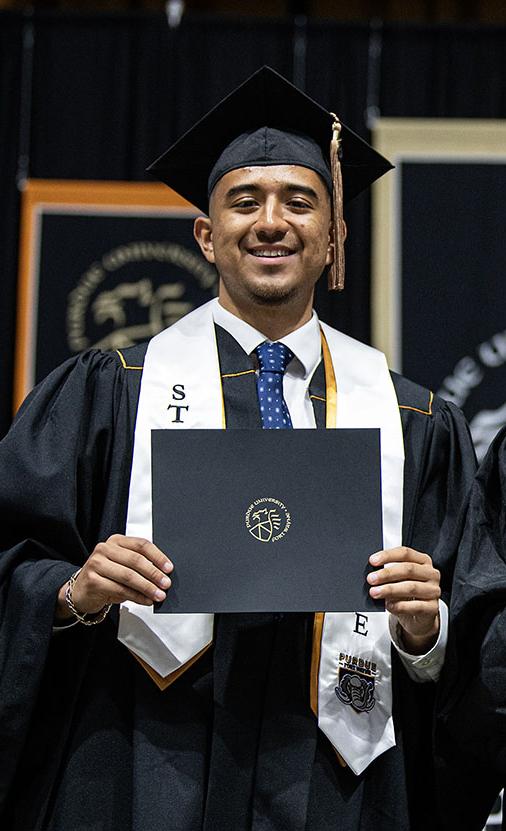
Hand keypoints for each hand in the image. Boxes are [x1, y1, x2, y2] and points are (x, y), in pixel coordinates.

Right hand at [55, 535, 172, 619]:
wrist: (81, 591)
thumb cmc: (106, 577)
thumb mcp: (123, 566)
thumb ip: (140, 566)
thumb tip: (163, 576)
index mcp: (116, 541)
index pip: (141, 545)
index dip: (157, 556)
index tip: (168, 568)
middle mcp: (104, 549)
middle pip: (136, 560)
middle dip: (154, 574)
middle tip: (166, 584)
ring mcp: (96, 564)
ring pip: (128, 576)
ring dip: (147, 587)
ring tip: (158, 595)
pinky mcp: (92, 581)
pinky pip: (120, 590)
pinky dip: (136, 597)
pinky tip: (145, 600)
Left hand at [366, 546, 440, 653]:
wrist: (419, 616)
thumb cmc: (407, 593)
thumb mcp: (399, 580)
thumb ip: (389, 574)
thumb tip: (372, 573)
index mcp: (423, 561)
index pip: (405, 553)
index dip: (388, 556)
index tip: (373, 561)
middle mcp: (431, 574)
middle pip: (408, 569)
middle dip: (387, 574)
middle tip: (372, 579)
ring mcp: (433, 591)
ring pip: (411, 587)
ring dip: (390, 590)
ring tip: (376, 592)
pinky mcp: (433, 608)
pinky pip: (416, 606)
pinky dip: (400, 606)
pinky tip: (389, 605)